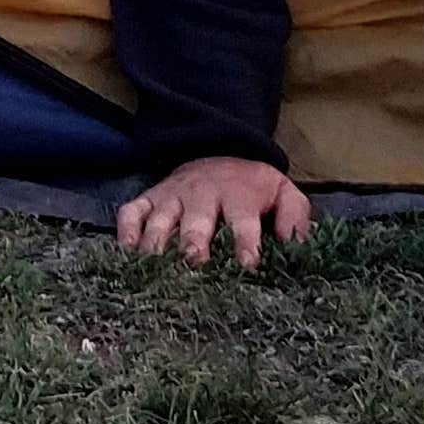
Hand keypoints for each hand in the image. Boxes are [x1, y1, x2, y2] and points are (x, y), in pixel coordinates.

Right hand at [116, 156, 313, 268]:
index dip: (244, 244)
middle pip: (195, 222)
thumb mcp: (284, 192)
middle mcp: (202, 195)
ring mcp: (172, 197)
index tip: (246, 266)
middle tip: (193, 267)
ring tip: (156, 271)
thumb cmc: (252, 186)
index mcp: (238, 195)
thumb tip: (297, 248)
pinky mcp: (149, 198)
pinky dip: (126, 231)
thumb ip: (295, 218)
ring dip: (157, 245)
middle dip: (193, 245)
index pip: (242, 221)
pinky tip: (129, 254)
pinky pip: (131, 212)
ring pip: (159, 219)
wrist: (218, 151)